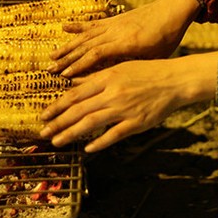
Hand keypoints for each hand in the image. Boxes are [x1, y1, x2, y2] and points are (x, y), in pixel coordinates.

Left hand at [40, 52, 217, 151]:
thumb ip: (96, 78)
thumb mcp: (119, 68)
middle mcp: (112, 93)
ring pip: (91, 122)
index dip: (57, 106)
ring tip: (57, 141)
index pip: (75, 94)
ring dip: (71, 133)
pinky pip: (114, 134)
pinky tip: (87, 149)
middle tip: (43, 132)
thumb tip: (73, 83)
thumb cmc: (147, 72)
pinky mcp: (137, 122)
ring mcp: (124, 108)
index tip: (44, 115)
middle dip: (58, 122)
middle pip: (78, 110)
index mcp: (107, 78)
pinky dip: (100, 142)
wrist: (174, 80)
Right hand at [46, 0, 200, 77]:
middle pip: (85, 46)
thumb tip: (119, 82)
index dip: (79, 66)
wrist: (171, 12)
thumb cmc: (166, 39)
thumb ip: (135, 68)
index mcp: (126, 43)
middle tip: (51, 70)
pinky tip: (64, 27)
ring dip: (68, 46)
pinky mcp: (113, 19)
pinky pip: (92, 24)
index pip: (96, 55)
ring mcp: (112, 24)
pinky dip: (77, 26)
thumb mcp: (154, 58)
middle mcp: (115, 32)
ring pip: (85, 36)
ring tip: (52, 55)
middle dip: (67, 59)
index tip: (65, 76)